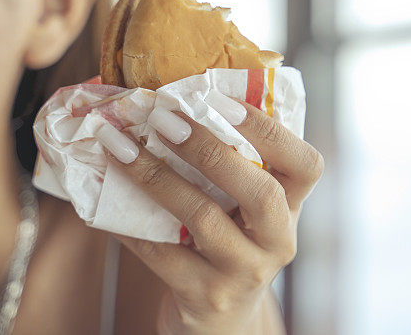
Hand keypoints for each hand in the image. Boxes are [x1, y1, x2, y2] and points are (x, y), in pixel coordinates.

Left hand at [107, 98, 323, 333]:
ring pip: (204, 219)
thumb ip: (234, 165)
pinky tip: (104, 195)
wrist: (222, 322)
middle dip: (209, 148)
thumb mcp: (245, 210)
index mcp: (292, 208)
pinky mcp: (205, 297)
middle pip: (260, 192)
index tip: (223, 101)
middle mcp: (277, 242)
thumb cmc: (230, 245)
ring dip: (157, 177)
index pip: (307, 165)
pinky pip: (160, 253)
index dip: (270, 131)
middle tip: (163, 118)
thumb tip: (177, 97)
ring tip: (120, 147)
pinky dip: (128, 220)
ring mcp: (243, 273)